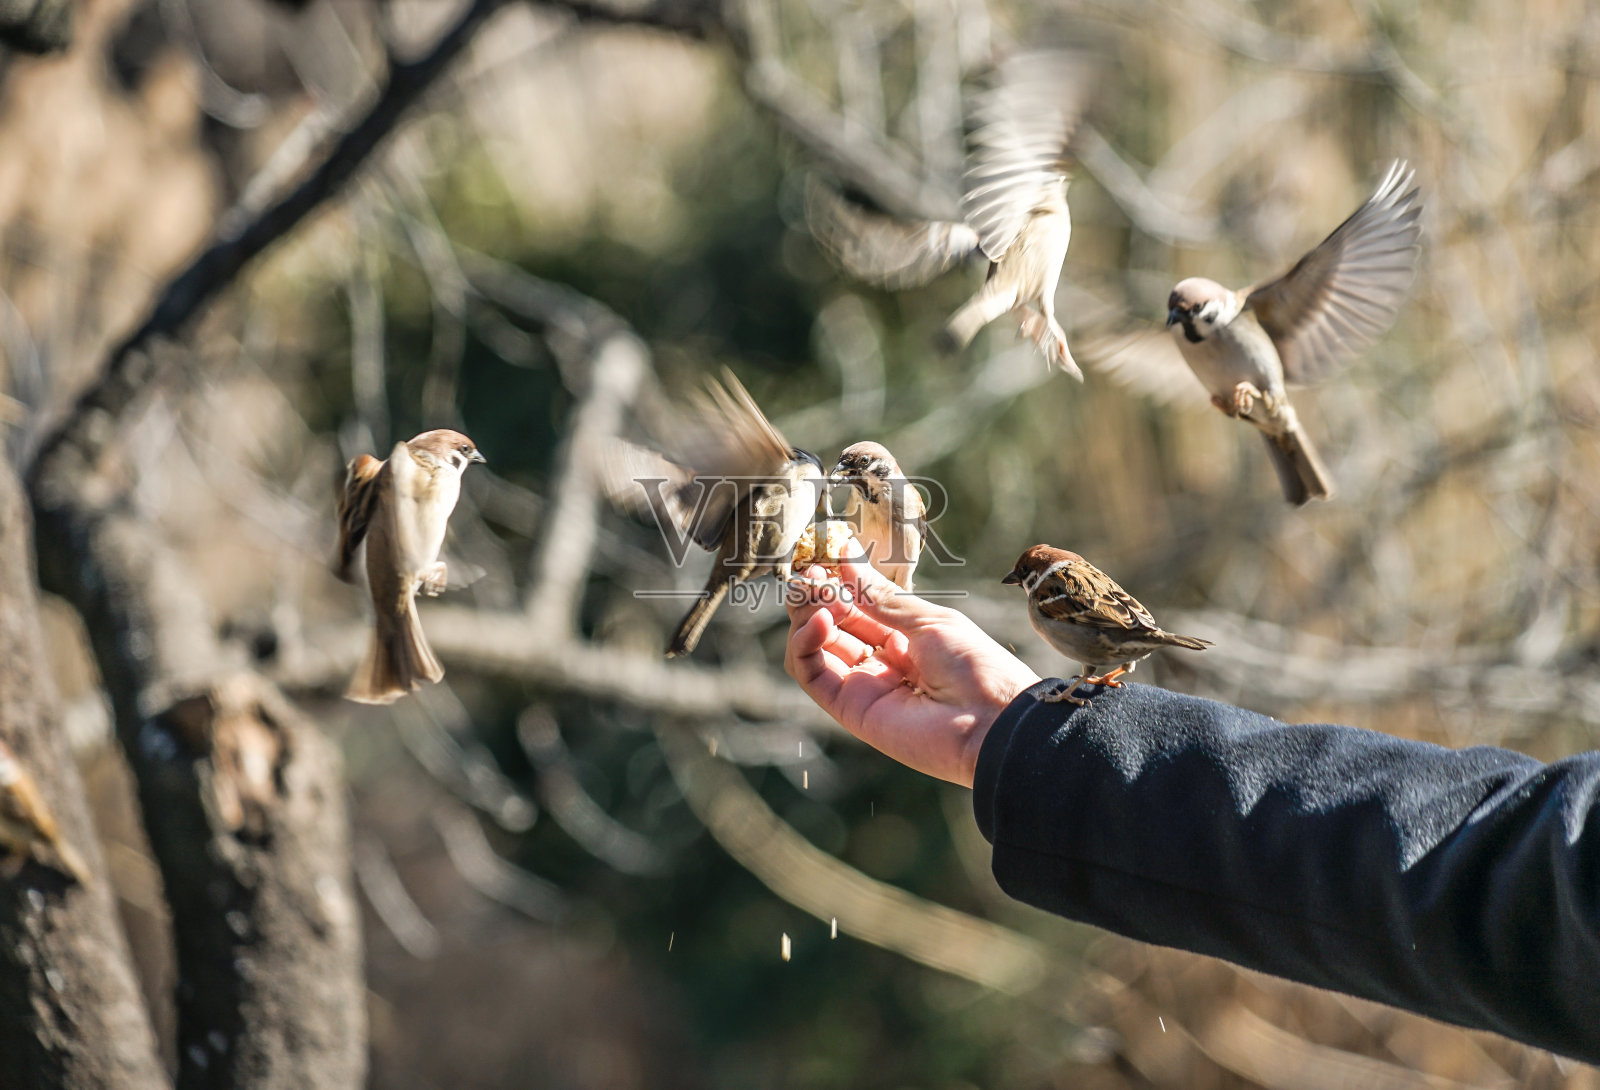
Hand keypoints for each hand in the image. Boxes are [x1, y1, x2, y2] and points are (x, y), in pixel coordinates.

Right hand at [784, 553, 1040, 787]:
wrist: (990, 721)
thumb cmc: (973, 665)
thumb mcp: (927, 620)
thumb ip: (880, 596)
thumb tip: (845, 556)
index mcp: (904, 638)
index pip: (857, 606)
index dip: (838, 583)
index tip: (826, 558)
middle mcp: (879, 661)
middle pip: (831, 625)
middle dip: (816, 595)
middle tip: (812, 574)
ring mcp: (862, 685)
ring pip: (813, 647)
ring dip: (806, 615)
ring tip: (817, 594)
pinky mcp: (849, 708)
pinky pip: (811, 674)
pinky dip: (805, 644)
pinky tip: (821, 619)